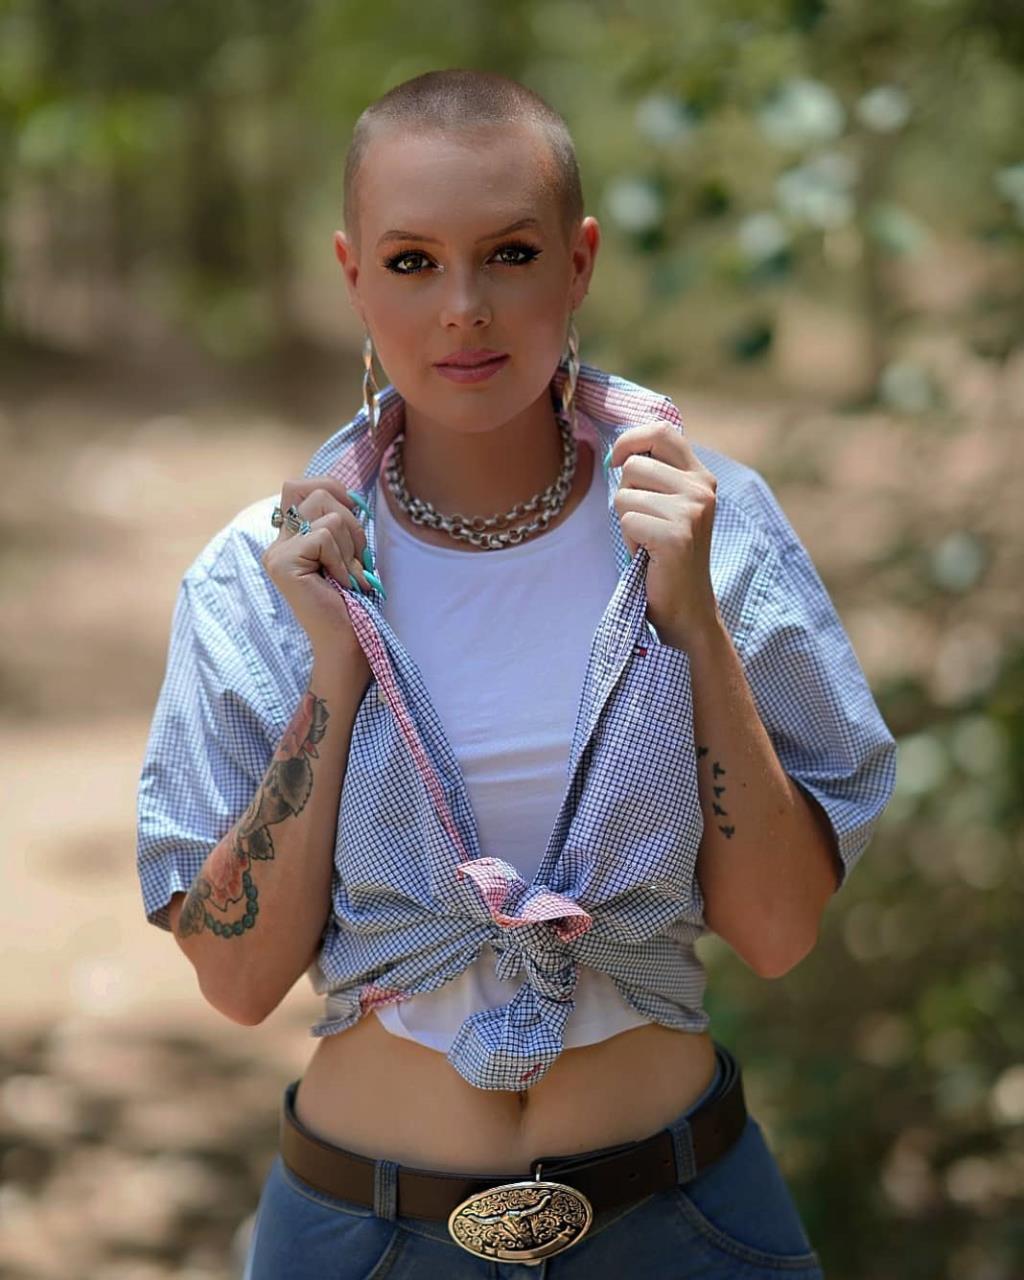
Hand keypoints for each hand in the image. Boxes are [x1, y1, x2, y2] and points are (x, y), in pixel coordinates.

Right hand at [260, 477, 375, 668]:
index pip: (301, 485)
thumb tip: (352, 494)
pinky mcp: (282, 563)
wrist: (348, 640)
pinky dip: (343, 560)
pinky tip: (341, 583)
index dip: (334, 492)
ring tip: (349, 574)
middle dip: (351, 522)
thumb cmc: (354, 598)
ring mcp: (276, 553)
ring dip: (351, 545)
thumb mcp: (348, 549)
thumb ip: (339, 520)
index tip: (352, 525)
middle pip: (317, 492)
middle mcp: (278, 542)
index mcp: (291, 536)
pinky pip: (325, 537)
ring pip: (327, 514)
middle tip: (356, 558)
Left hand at [608, 423, 719, 650]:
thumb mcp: (668, 506)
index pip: (662, 430)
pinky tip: (649, 556)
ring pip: (624, 495)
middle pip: (633, 465)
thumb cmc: (666, 556)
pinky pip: (626, 521)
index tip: (616, 462)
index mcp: (701, 476)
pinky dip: (629, 542)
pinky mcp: (676, 536)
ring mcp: (692, 511)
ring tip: (648, 543)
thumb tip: (618, 449)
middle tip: (645, 525)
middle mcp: (702, 488)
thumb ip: (655, 474)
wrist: (687, 608)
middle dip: (625, 496)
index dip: (630, 439)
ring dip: (626, 523)